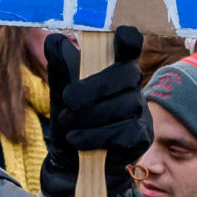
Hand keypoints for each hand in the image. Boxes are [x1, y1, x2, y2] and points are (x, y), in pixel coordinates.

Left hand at [44, 26, 148, 171]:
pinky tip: (78, 140)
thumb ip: (59, 65)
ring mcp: (140, 110)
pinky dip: (93, 137)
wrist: (72, 159)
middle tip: (68, 100)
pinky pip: (122, 132)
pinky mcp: (141, 136)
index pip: (131, 44)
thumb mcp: (60, 89)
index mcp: (115, 65)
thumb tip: (54, 40)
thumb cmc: (71, 116)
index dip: (129, 39)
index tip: (121, 37)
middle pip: (125, 75)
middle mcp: (133, 85)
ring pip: (121, 106)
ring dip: (87, 117)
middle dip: (92, 89)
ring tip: (69, 124)